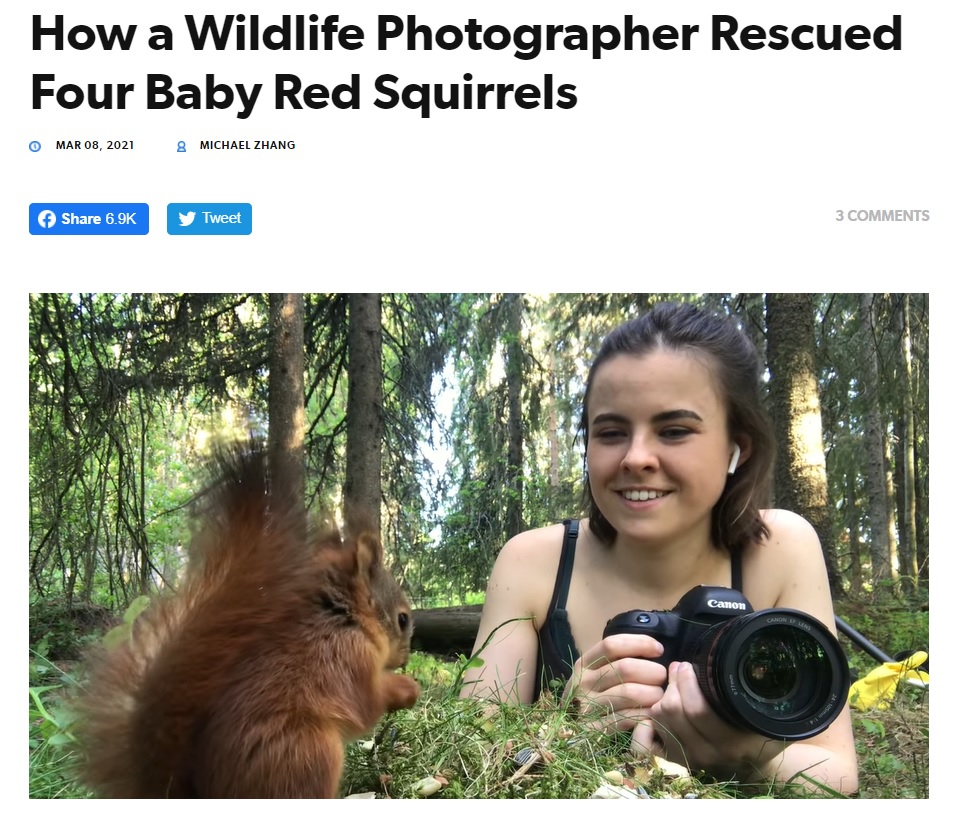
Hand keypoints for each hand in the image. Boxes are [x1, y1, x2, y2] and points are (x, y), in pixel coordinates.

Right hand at [562, 634, 667, 733]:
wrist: (571, 730)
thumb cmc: (594, 694)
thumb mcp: (596, 672)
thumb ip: (617, 660)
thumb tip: (654, 649)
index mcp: (583, 664)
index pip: (612, 645)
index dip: (639, 644)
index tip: (659, 650)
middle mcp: (583, 683)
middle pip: (625, 668)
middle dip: (652, 671)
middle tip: (663, 678)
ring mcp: (588, 707)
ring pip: (630, 693)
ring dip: (653, 694)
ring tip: (660, 696)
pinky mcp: (596, 729)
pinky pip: (628, 718)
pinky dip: (645, 714)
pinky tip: (652, 713)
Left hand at [630, 661, 785, 778]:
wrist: (751, 768)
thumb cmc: (757, 735)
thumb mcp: (768, 718)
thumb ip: (765, 699)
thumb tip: (764, 670)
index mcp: (730, 743)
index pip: (697, 709)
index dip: (687, 680)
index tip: (689, 666)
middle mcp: (706, 755)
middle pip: (672, 709)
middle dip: (674, 682)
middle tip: (681, 669)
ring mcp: (686, 760)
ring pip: (658, 718)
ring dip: (662, 696)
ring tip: (674, 685)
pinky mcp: (671, 763)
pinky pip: (644, 741)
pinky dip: (646, 723)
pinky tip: (660, 709)